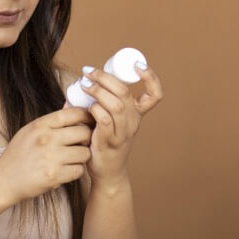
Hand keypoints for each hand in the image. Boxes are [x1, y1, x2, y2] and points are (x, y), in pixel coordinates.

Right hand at [0, 107, 93, 203]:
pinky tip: (66, 171)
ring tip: (71, 159)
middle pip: (84, 132)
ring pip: (85, 153)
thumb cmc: (17, 156)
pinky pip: (79, 170)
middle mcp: (46, 139)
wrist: (3, 181)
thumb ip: (50, 122)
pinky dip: (75, 171)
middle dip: (86, 139)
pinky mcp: (54, 176)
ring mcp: (51, 158)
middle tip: (80, 144)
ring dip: (81, 157)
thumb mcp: (29, 132)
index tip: (88, 122)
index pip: (73, 113)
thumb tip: (70, 107)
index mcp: (40, 125)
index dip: (86, 116)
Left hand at [80, 63, 162, 181]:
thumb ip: (103, 102)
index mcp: (137, 113)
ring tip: (84, 85)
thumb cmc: (106, 141)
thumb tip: (83, 80)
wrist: (108, 173)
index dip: (151, 78)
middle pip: (125, 93)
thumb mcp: (112, 120)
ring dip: (97, 91)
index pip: (155, 94)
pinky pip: (105, 121)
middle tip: (89, 71)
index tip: (137, 65)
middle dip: (106, 77)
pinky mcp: (110, 142)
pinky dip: (95, 110)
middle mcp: (134, 121)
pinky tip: (87, 107)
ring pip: (115, 105)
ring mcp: (123, 133)